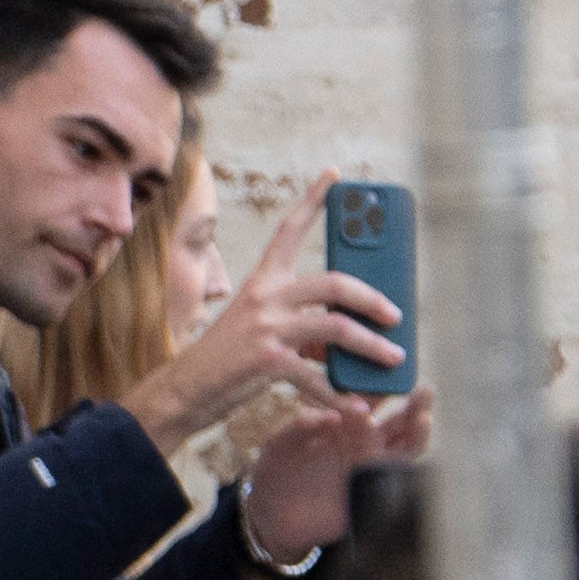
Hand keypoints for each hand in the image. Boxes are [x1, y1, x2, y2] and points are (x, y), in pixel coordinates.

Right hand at [137, 183, 401, 457]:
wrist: (181, 391)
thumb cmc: (227, 358)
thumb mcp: (258, 326)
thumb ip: (299, 320)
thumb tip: (349, 330)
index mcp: (261, 281)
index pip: (288, 229)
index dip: (313, 199)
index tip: (335, 174)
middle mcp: (264, 296)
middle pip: (334, 282)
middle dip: (373, 298)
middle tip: (396, 314)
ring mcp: (265, 327)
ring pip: (337, 326)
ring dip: (372, 346)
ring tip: (394, 358)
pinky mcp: (266, 361)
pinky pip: (317, 375)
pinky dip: (340, 394)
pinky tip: (356, 405)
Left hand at [232, 373, 433, 566]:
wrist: (270, 517)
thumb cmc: (276, 475)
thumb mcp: (282, 444)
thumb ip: (302, 427)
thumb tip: (331, 414)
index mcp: (344, 427)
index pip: (372, 400)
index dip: (382, 384)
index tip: (388, 368)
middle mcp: (364, 445)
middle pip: (400, 420)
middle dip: (415, 404)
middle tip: (424, 389)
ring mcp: (370, 467)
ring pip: (406, 445)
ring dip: (418, 430)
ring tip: (422, 415)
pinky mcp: (371, 490)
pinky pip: (396, 473)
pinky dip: (403, 457)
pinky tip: (408, 446)